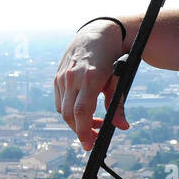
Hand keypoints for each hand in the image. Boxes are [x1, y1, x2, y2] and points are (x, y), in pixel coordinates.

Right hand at [54, 21, 129, 150]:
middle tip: (93, 140)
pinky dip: (69, 111)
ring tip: (93, 124)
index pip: (81, 112)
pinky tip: (82, 110)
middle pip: (69, 115)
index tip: (90, 145)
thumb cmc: (112, 56)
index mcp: (90, 77)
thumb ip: (118, 104)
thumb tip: (122, 126)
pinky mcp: (57, 77)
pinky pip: (59, 101)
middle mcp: (72, 77)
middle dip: (80, 131)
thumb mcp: (119, 79)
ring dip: (75, 122)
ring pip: (62, 110)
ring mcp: (62, 77)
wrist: (96, 33)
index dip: (84, 131)